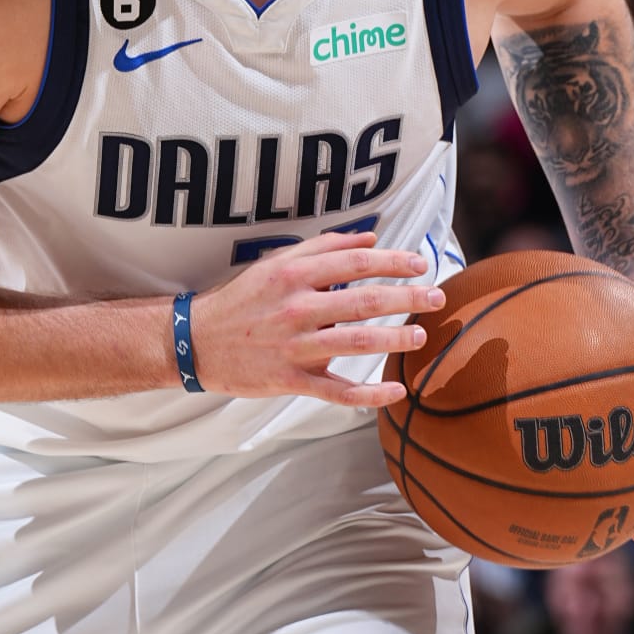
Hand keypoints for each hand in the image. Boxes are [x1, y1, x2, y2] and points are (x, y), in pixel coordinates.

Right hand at [187, 235, 444, 409]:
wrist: (197, 341)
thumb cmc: (242, 300)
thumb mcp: (275, 263)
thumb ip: (323, 248)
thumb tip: (369, 238)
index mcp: (294, 275)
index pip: (355, 263)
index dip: (394, 262)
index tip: (421, 263)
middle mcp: (297, 308)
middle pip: (365, 302)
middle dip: (408, 298)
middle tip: (436, 297)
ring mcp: (295, 347)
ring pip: (357, 343)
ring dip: (395, 340)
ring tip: (420, 336)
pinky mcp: (291, 380)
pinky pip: (337, 391)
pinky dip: (368, 395)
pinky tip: (395, 391)